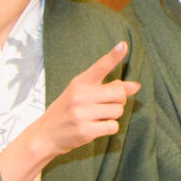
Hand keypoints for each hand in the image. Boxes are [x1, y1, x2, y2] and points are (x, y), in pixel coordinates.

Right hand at [0, 42, 137, 180]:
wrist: (44, 135)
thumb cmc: (66, 112)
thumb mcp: (82, 94)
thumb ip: (108, 88)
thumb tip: (136, 86)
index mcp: (79, 83)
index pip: (100, 67)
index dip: (113, 56)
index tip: (123, 45)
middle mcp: (80, 96)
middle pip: (119, 93)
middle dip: (119, 100)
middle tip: (107, 105)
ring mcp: (82, 113)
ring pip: (118, 110)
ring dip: (113, 116)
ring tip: (97, 118)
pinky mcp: (85, 130)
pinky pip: (113, 126)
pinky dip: (109, 128)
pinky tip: (97, 128)